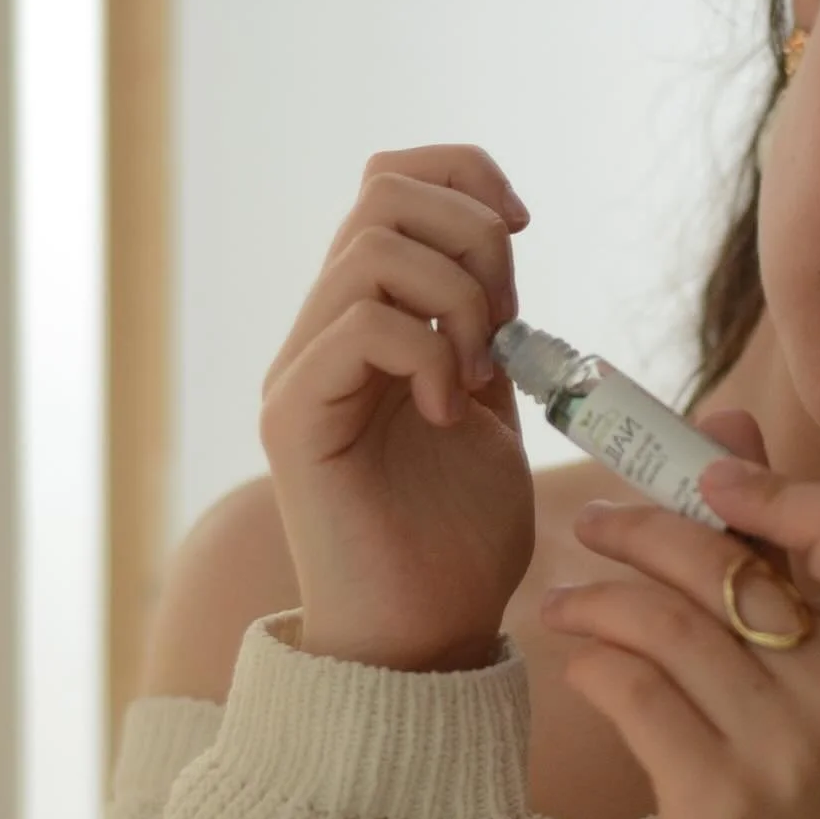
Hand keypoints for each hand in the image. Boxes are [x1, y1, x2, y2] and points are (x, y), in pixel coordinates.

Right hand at [260, 145, 535, 672]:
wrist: (425, 642)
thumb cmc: (460, 544)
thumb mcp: (496, 416)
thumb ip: (492, 336)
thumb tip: (513, 255)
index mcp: (369, 320)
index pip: (392, 180)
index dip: (466, 176)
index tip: (525, 230)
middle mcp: (322, 333)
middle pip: (383, 191)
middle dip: (474, 235)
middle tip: (506, 325)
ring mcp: (300, 373)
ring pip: (372, 250)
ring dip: (460, 299)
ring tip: (479, 376)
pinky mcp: (294, 421)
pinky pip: (357, 327)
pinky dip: (427, 353)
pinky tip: (447, 413)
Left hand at [538, 413, 819, 818]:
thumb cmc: (786, 805)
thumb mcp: (802, 685)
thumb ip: (771, 556)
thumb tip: (723, 421)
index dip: (777, 484)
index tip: (705, 477)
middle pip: (732, 563)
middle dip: (646, 526)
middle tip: (594, 521)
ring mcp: (792, 751)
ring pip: (670, 620)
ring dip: (599, 594)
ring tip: (564, 597)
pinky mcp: (722, 799)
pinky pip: (634, 689)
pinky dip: (593, 660)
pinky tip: (576, 657)